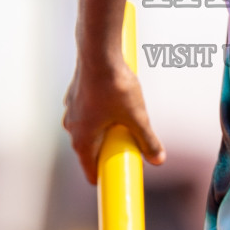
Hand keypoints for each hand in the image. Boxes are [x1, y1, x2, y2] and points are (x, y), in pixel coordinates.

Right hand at [62, 53, 165, 185]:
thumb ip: (148, 140)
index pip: (90, 170)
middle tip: (130, 147)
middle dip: (110, 151)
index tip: (119, 177)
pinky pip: (88, 112)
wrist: (99, 52)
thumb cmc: (115, 86)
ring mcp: (71, 110)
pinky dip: (100, 114)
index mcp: (82, 139)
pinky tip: (116, 103)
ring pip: (89, 129)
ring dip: (105, 130)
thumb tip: (159, 160)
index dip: (105, 177)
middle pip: (91, 150)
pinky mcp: (75, 94)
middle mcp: (71, 127)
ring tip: (125, 121)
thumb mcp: (137, 117)